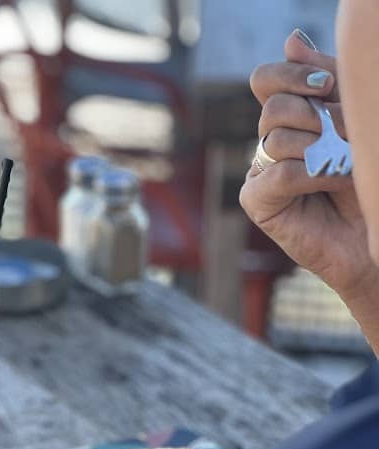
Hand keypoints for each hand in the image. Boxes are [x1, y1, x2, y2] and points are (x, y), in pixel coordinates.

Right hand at [240, 29, 374, 299]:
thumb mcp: (351, 120)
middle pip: (272, 107)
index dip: (291, 74)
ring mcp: (259, 173)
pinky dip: (311, 175)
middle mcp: (269, 142)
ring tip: (347, 165)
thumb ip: (325, 82)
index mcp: (288, 118)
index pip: (266, 80)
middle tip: (348, 134)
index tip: (328, 86)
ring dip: (320, 149)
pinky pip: (278, 174)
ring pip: (275, 140)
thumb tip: (292, 40)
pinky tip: (332, 183)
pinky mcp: (257, 203)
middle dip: (316, 115)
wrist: (371, 232)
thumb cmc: (366, 180)